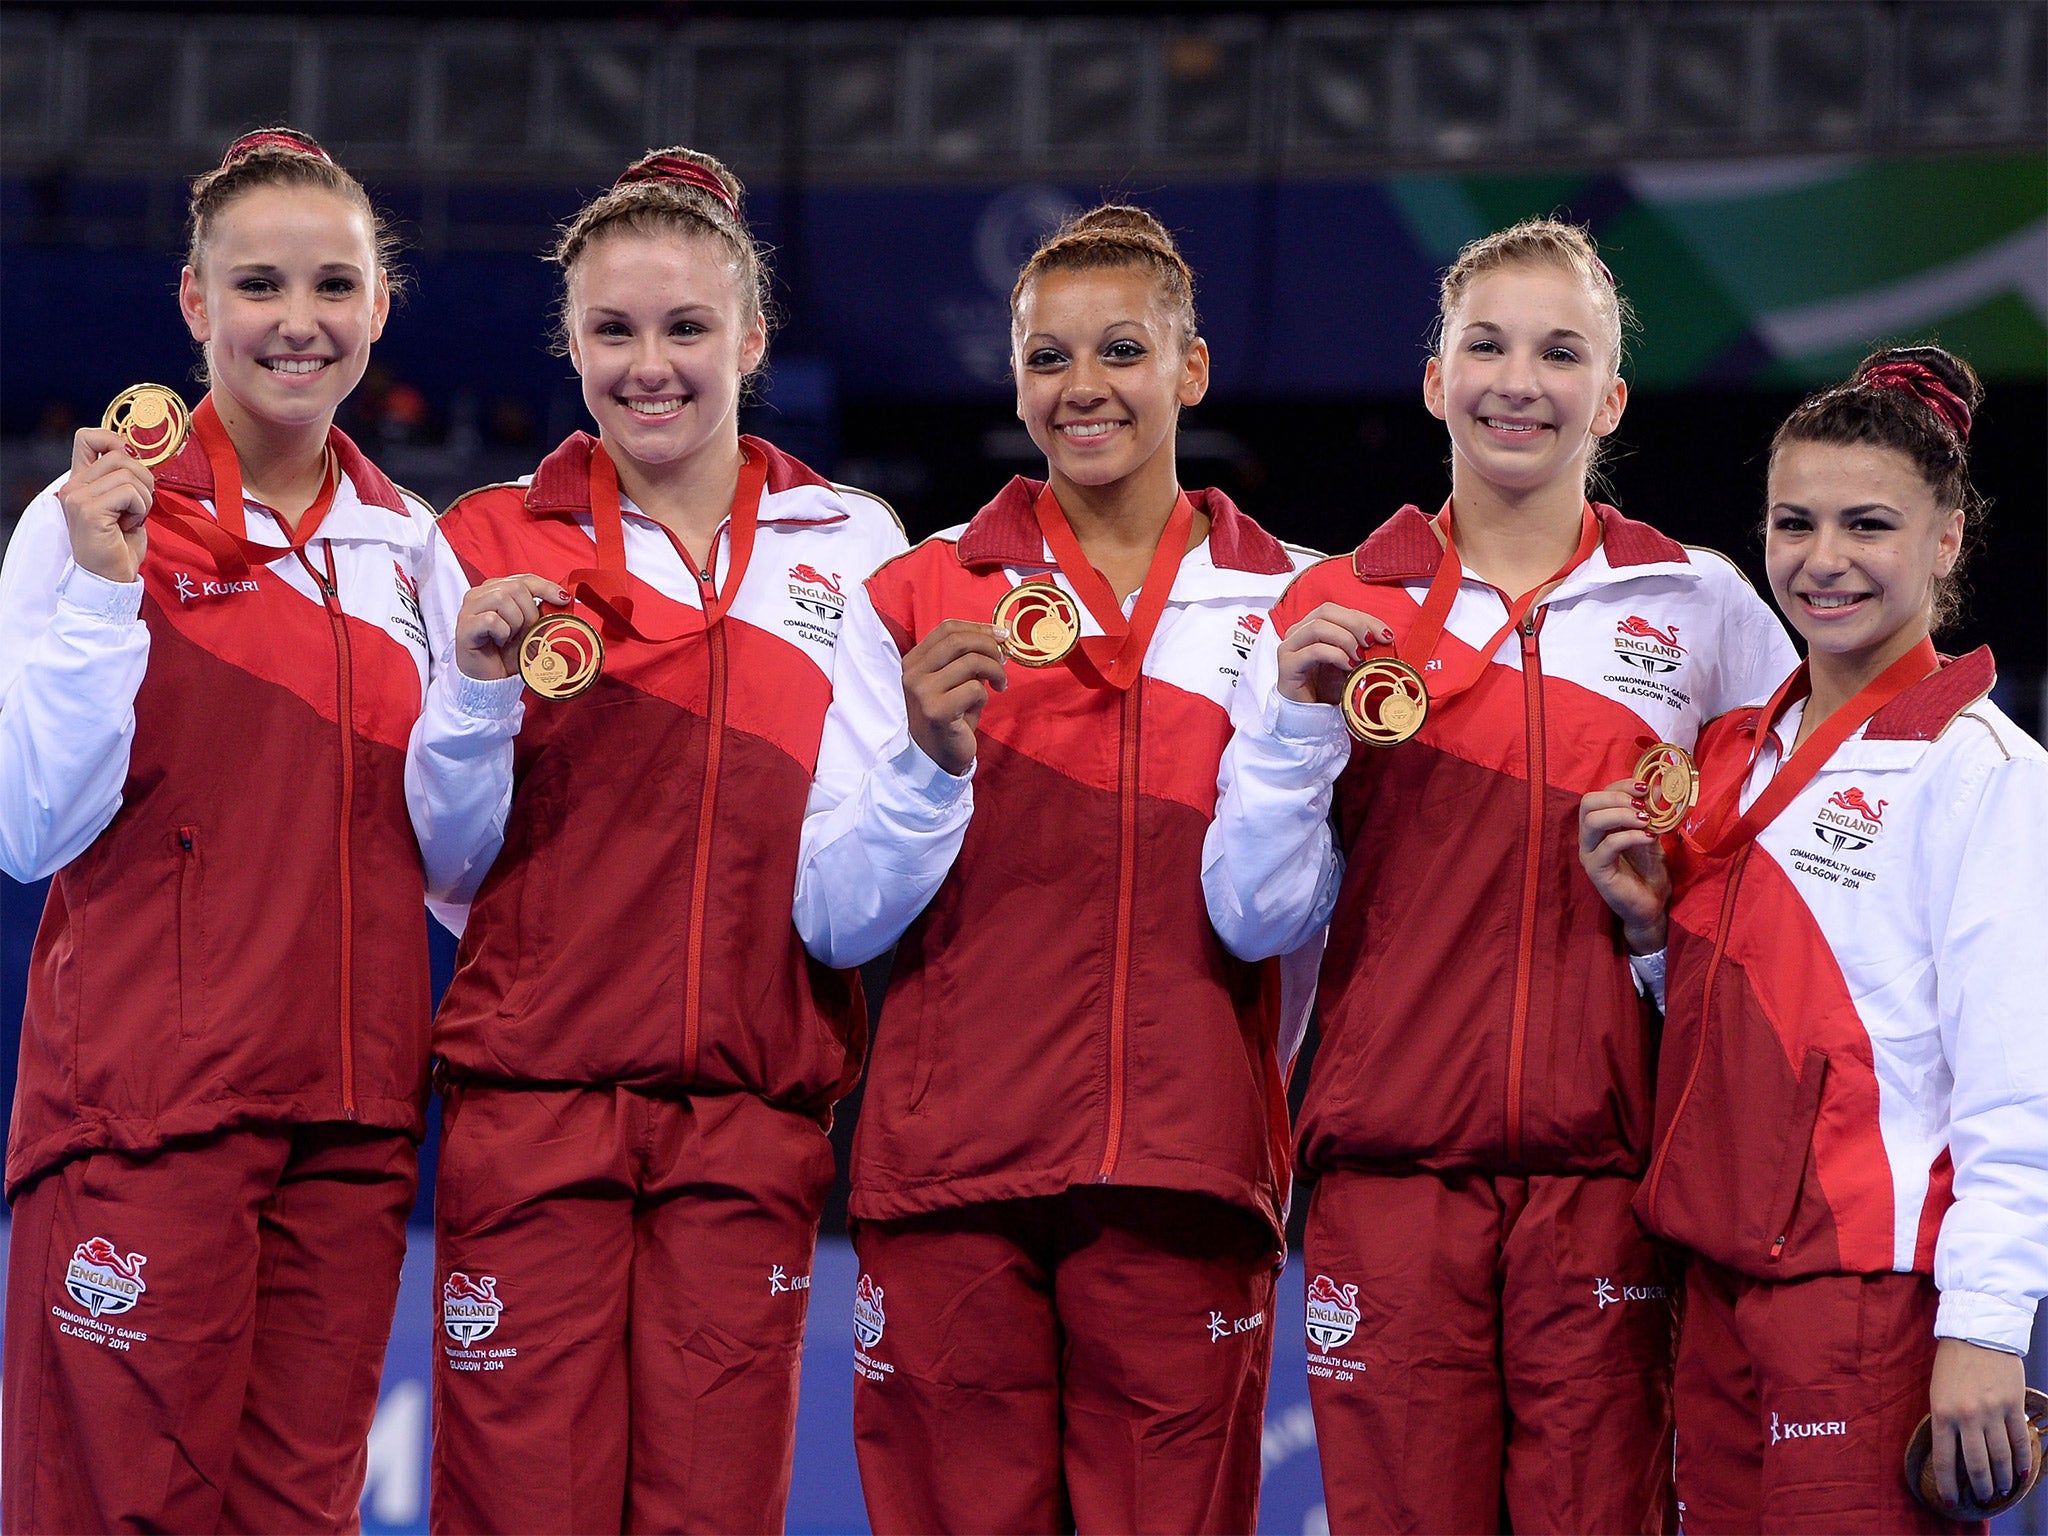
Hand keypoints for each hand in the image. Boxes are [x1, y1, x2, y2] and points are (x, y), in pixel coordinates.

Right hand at [58, 428, 154, 583]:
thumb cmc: (121, 544)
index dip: (114, 440)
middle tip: (139, 506)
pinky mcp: (89, 511)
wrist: (111, 578)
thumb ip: (124, 479)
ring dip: (144, 498)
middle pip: (120, 455)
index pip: (87, 437)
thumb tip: (135, 453)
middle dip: (144, 479)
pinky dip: (140, 509)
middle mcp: (74, 485)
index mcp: (80, 480)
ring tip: (133, 518)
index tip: (130, 462)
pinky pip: (130, 493)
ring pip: (129, 474)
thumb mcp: (124, 505)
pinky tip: (128, 525)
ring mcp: (78, 497)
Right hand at [453, 575, 571, 680]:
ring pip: (502, 599)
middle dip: (529, 612)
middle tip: (525, 632)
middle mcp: (480, 594)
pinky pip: (491, 620)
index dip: (546, 587)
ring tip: (510, 638)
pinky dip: (502, 633)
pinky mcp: (464, 626)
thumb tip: (562, 600)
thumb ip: (542, 612)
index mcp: (496, 590)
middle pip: (515, 587)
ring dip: (515, 622)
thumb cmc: (508, 654)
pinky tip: (499, 642)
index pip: (524, 579)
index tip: (564, 600)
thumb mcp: (532, 630)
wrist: (492, 681)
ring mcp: (469, 609)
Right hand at [901, 619, 1007, 776]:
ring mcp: (922, 692)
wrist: (936, 757)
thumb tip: (999, 633)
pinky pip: (974, 689)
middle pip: (959, 641)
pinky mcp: (937, 711)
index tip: (1001, 635)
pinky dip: (985, 695)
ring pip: (971, 662)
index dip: (979, 627)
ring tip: (1000, 684)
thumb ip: (968, 657)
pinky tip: (979, 706)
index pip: (947, 629)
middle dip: (990, 646)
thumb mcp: (955, 681)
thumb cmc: (950, 716)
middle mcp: (913, 673)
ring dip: (994, 671)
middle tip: (1003, 661)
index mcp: (914, 661)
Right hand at [1276, 603, 1393, 705]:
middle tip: (1372, 643)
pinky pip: (1313, 650)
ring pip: (1318, 627)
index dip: (1364, 618)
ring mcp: (1289, 648)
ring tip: (1360, 657)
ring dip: (1345, 639)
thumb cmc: (1329, 689)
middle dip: (1355, 624)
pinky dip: (1336, 655)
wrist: (1312, 717)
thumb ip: (1363, 647)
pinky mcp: (1287, 665)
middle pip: (1326, 611)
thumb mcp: (1351, 663)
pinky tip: (1348, 666)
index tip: (1386, 635)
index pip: (1338, 610)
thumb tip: (1385, 638)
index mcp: (1311, 627)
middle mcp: (1297, 633)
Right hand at [1578, 780, 1670, 952]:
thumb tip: (1660, 787)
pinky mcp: (1597, 871)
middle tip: (1642, 804)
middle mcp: (1589, 838)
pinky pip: (1608, 846)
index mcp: (1600, 827)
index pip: (1599, 795)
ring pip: (1592, 821)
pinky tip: (1648, 838)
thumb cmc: (1649, 872)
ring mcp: (1590, 854)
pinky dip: (1630, 836)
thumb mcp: (1652, 836)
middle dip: (1617, 797)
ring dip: (1622, 815)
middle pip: (1587, 803)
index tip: (1647, 788)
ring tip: (1646, 820)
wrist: (1652, 906)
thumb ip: (1651, 814)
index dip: (1622, 786)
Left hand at [1929, 1337, 2031, 1508]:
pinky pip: (2020, 1440)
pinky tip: (2022, 1474)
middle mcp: (1967, 1416)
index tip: (1952, 1501)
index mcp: (1941, 1413)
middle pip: (1976, 1465)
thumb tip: (1954, 1454)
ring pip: (2000, 1457)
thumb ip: (1946, 1422)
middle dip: (1980, 1487)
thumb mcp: (1938, 1393)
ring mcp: (1992, 1412)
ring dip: (2002, 1479)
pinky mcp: (2013, 1405)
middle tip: (1984, 1498)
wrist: (1976, 1334)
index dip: (1949, 1485)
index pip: (1944, 1460)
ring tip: (2003, 1491)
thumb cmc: (1952, 1364)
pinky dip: (2022, 1460)